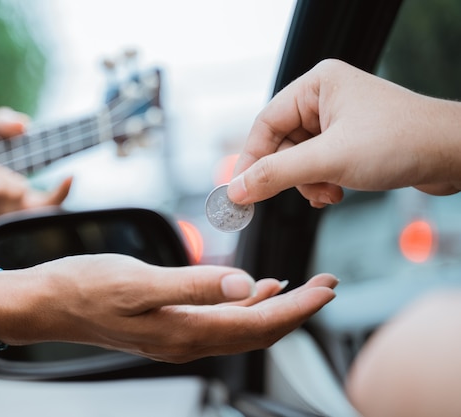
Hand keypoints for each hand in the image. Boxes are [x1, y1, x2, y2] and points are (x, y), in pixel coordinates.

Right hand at [0, 254, 337, 362]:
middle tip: (328, 286)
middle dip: (296, 310)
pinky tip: (252, 289)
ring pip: (241, 327)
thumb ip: (194, 285)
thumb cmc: (85, 287)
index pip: (257, 326)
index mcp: (185, 332)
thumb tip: (245, 285)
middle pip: (256, 332)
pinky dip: (243, 305)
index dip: (297, 309)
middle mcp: (186, 340)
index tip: (327, 290)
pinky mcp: (167, 323)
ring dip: (274, 308)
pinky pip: (218, 320)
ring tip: (302, 287)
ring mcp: (177, 334)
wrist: (49, 302)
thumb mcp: (138, 281)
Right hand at [227, 59, 460, 207]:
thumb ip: (277, 175)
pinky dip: (320, 182)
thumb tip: (237, 190)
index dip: (250, 160)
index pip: (266, 124)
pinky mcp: (349, 139)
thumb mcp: (329, 160)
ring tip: (328, 193)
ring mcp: (338, 119)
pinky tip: (335, 192)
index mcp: (316, 85)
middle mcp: (324, 98)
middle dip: (289, 175)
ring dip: (307, 182)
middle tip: (294, 195)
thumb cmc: (401, 142)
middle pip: (281, 143)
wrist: (455, 154)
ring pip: (298, 158)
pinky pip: (317, 163)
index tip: (238, 192)